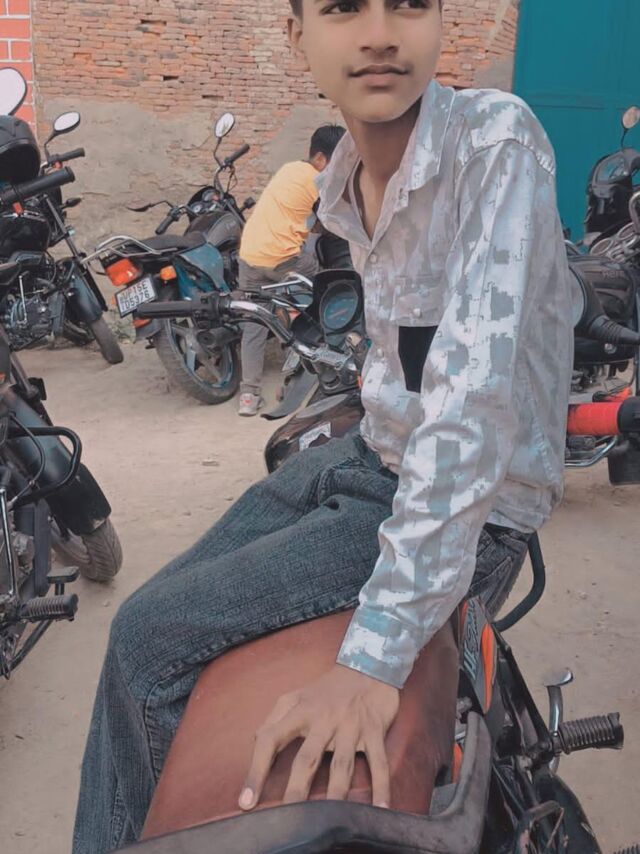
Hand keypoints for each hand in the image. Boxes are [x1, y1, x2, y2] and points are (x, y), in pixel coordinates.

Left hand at [238, 664, 398, 810]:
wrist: (368, 666)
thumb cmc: (327, 689)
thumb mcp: (296, 696)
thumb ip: (275, 718)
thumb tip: (257, 741)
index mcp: (300, 710)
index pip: (270, 738)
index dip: (256, 769)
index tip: (246, 800)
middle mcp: (324, 719)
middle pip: (307, 758)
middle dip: (296, 789)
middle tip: (287, 818)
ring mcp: (351, 726)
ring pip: (341, 765)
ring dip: (336, 793)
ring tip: (329, 820)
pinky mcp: (374, 731)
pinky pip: (378, 762)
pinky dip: (381, 786)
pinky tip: (380, 809)